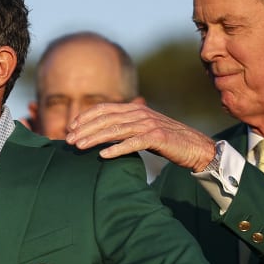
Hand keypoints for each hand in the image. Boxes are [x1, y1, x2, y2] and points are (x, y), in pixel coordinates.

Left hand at [65, 100, 216, 171]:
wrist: (195, 147)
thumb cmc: (167, 141)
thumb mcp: (144, 129)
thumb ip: (126, 127)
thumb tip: (103, 132)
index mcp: (135, 109)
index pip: (104, 108)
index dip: (86, 116)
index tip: (71, 128)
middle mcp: (140, 113)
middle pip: (106, 119)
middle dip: (85, 129)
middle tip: (68, 141)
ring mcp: (149, 124)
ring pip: (115, 130)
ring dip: (95, 138)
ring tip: (79, 147)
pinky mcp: (158, 137)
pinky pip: (133, 143)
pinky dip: (117, 149)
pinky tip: (103, 155)